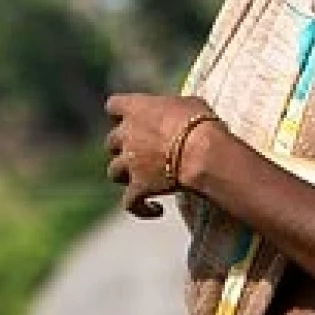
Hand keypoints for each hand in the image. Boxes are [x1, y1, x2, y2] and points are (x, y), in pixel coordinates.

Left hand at [104, 93, 218, 218]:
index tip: (131, 117)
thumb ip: (173, 108)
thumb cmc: (199, 123)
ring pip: (113, 172)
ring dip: (125, 175)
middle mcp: (127, 135)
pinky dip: (140, 208)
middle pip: (111, 142)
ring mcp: (130, 163)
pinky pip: (130, 203)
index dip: (120, 112)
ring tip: (145, 179)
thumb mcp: (189, 104)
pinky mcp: (138, 188)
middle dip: (123, 147)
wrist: (203, 153)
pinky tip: (156, 210)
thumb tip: (178, 112)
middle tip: (142, 151)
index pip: (114, 104)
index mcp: (137, 108)